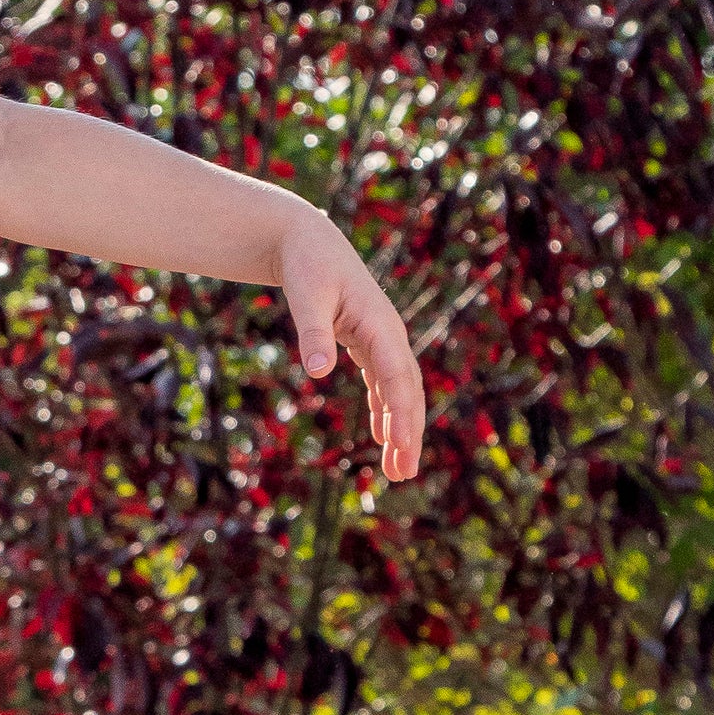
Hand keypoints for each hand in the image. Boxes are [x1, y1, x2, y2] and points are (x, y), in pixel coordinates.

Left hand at [276, 211, 425, 482]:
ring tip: (397, 470)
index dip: (400, 412)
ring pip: (398, 392)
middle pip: (406, 391)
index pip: (396, 375)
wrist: (308, 240)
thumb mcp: (306, 295)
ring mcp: (381, 340)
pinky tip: (382, 439)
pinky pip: (383, 384)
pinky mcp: (368, 343)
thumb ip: (313, 332)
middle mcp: (388, 334)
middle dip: (408, 433)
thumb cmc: (307, 265)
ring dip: (400, 429)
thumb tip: (317, 371)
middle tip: (403, 474)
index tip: (398, 445)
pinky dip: (384, 412)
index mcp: (379, 323)